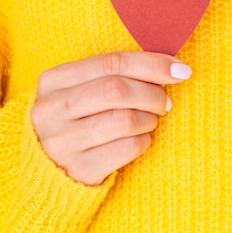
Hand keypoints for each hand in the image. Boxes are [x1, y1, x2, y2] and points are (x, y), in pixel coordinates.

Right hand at [30, 51, 191, 185]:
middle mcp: (50, 110)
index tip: (181, 70)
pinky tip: (139, 139)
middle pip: (118, 90)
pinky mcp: (79, 169)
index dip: (152, 64)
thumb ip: (117, 74)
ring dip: (150, 119)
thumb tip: (172, 68)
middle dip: (153, 94)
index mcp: (53, 81)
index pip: (112, 62)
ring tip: (149, 121)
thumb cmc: (81, 119)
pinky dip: (144, 140)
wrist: (53, 170)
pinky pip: (129, 147)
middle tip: (165, 102)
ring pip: (127, 120)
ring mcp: (62, 142)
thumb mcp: (86, 90)